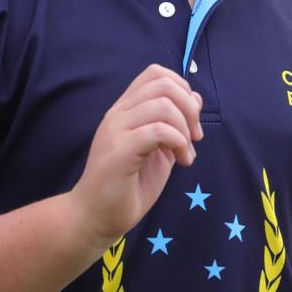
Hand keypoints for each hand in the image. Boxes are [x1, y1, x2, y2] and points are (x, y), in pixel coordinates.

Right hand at [70, 64, 202, 250]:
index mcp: (125, 109)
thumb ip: (175, 125)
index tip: (191, 121)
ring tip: (186, 154)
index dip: (183, 89)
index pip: (156, 73)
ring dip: (185, 130)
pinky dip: (178, 143)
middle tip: (194, 137)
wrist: (95, 217)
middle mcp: (118, 113)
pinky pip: (157, 131)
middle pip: (162, 83)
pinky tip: (181, 162)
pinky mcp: (119, 151)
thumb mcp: (159, 151)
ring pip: (163, 106)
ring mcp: (115, 130)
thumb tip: (196, 98)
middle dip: (189, 108)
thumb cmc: (126, 186)